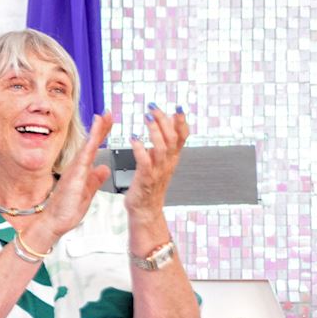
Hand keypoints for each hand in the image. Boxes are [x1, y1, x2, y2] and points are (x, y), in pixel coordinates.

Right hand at [31, 113, 113, 246]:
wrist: (54, 223)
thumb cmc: (66, 210)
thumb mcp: (88, 192)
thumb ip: (95, 179)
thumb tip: (104, 168)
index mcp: (82, 170)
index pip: (94, 148)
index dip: (102, 134)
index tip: (109, 120)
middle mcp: (77, 167)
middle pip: (91, 143)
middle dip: (100, 127)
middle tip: (108, 112)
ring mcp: (75, 170)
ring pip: (87, 146)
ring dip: (96, 131)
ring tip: (103, 117)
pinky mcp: (74, 176)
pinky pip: (84, 157)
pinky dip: (90, 145)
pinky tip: (95, 136)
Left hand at [125, 104, 189, 218]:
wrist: (145, 210)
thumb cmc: (149, 186)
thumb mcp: (161, 163)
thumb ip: (163, 146)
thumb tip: (163, 127)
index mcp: (172, 158)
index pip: (182, 137)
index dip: (182, 122)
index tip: (179, 108)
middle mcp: (167, 163)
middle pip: (172, 138)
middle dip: (164, 121)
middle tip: (153, 107)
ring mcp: (158, 171)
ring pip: (161, 148)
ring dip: (154, 131)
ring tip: (146, 118)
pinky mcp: (145, 179)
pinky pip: (145, 162)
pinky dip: (140, 149)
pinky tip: (133, 139)